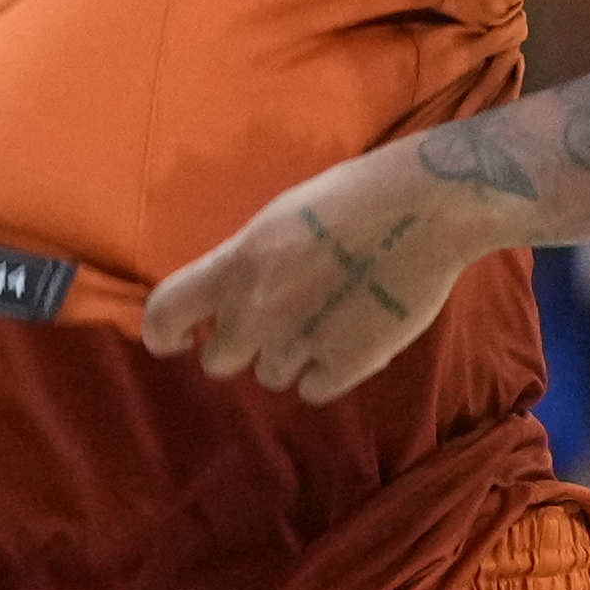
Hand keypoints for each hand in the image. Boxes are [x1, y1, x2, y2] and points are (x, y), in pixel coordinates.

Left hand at [143, 145, 504, 404]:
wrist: (425, 208)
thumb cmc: (351, 198)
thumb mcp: (277, 222)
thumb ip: (244, 266)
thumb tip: (227, 300)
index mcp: (234, 267)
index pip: (163, 316)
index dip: (165, 333)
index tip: (178, 338)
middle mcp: (256, 313)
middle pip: (218, 361)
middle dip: (242, 345)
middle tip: (277, 317)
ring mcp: (300, 343)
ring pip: (271, 377)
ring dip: (290, 356)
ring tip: (327, 316)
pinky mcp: (346, 366)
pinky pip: (313, 390)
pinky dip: (327, 372)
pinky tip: (349, 335)